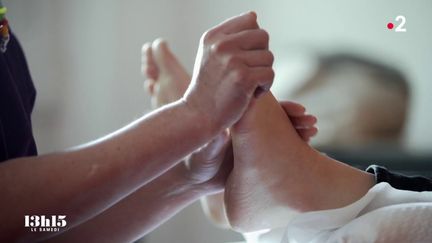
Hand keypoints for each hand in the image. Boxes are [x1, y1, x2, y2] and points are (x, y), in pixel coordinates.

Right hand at [183, 12, 273, 132]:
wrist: (198, 115)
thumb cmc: (209, 88)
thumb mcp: (211, 56)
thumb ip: (231, 36)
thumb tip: (254, 15)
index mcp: (213, 36)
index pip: (250, 20)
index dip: (254, 40)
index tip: (244, 57)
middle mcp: (221, 44)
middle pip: (263, 36)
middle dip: (261, 56)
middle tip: (248, 72)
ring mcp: (232, 60)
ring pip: (269, 57)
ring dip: (263, 74)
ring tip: (246, 85)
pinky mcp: (243, 77)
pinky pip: (270, 74)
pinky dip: (264, 87)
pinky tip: (250, 95)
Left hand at [185, 101, 316, 194]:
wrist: (196, 180)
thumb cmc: (195, 162)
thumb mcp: (204, 153)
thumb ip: (213, 144)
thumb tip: (223, 133)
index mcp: (238, 120)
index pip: (264, 109)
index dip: (282, 108)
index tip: (298, 109)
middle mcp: (250, 129)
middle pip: (277, 118)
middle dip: (295, 117)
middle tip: (309, 120)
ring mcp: (257, 143)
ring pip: (283, 133)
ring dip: (299, 130)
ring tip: (312, 131)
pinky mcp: (261, 158)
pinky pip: (282, 151)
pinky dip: (295, 147)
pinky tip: (308, 147)